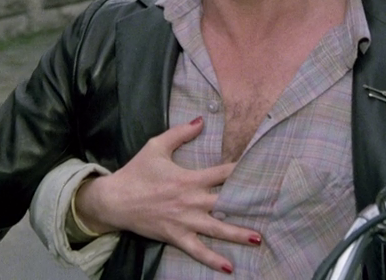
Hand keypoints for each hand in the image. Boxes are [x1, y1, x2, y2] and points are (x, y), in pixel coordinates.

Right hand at [73, 117, 260, 274]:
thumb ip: (180, 133)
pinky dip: (213, 260)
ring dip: (238, 235)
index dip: (242, 170)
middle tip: (271, 207)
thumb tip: (201, 120)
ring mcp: (184, 221)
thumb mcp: (157, 146)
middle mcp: (191, 201)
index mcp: (189, 178)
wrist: (113, 200)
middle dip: (248, 205)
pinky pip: (197, 250)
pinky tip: (229, 267)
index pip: (222, 173)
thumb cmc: (136, 172)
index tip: (262, 169)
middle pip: (226, 203)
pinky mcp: (176, 236)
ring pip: (217, 229)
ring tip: (258, 238)